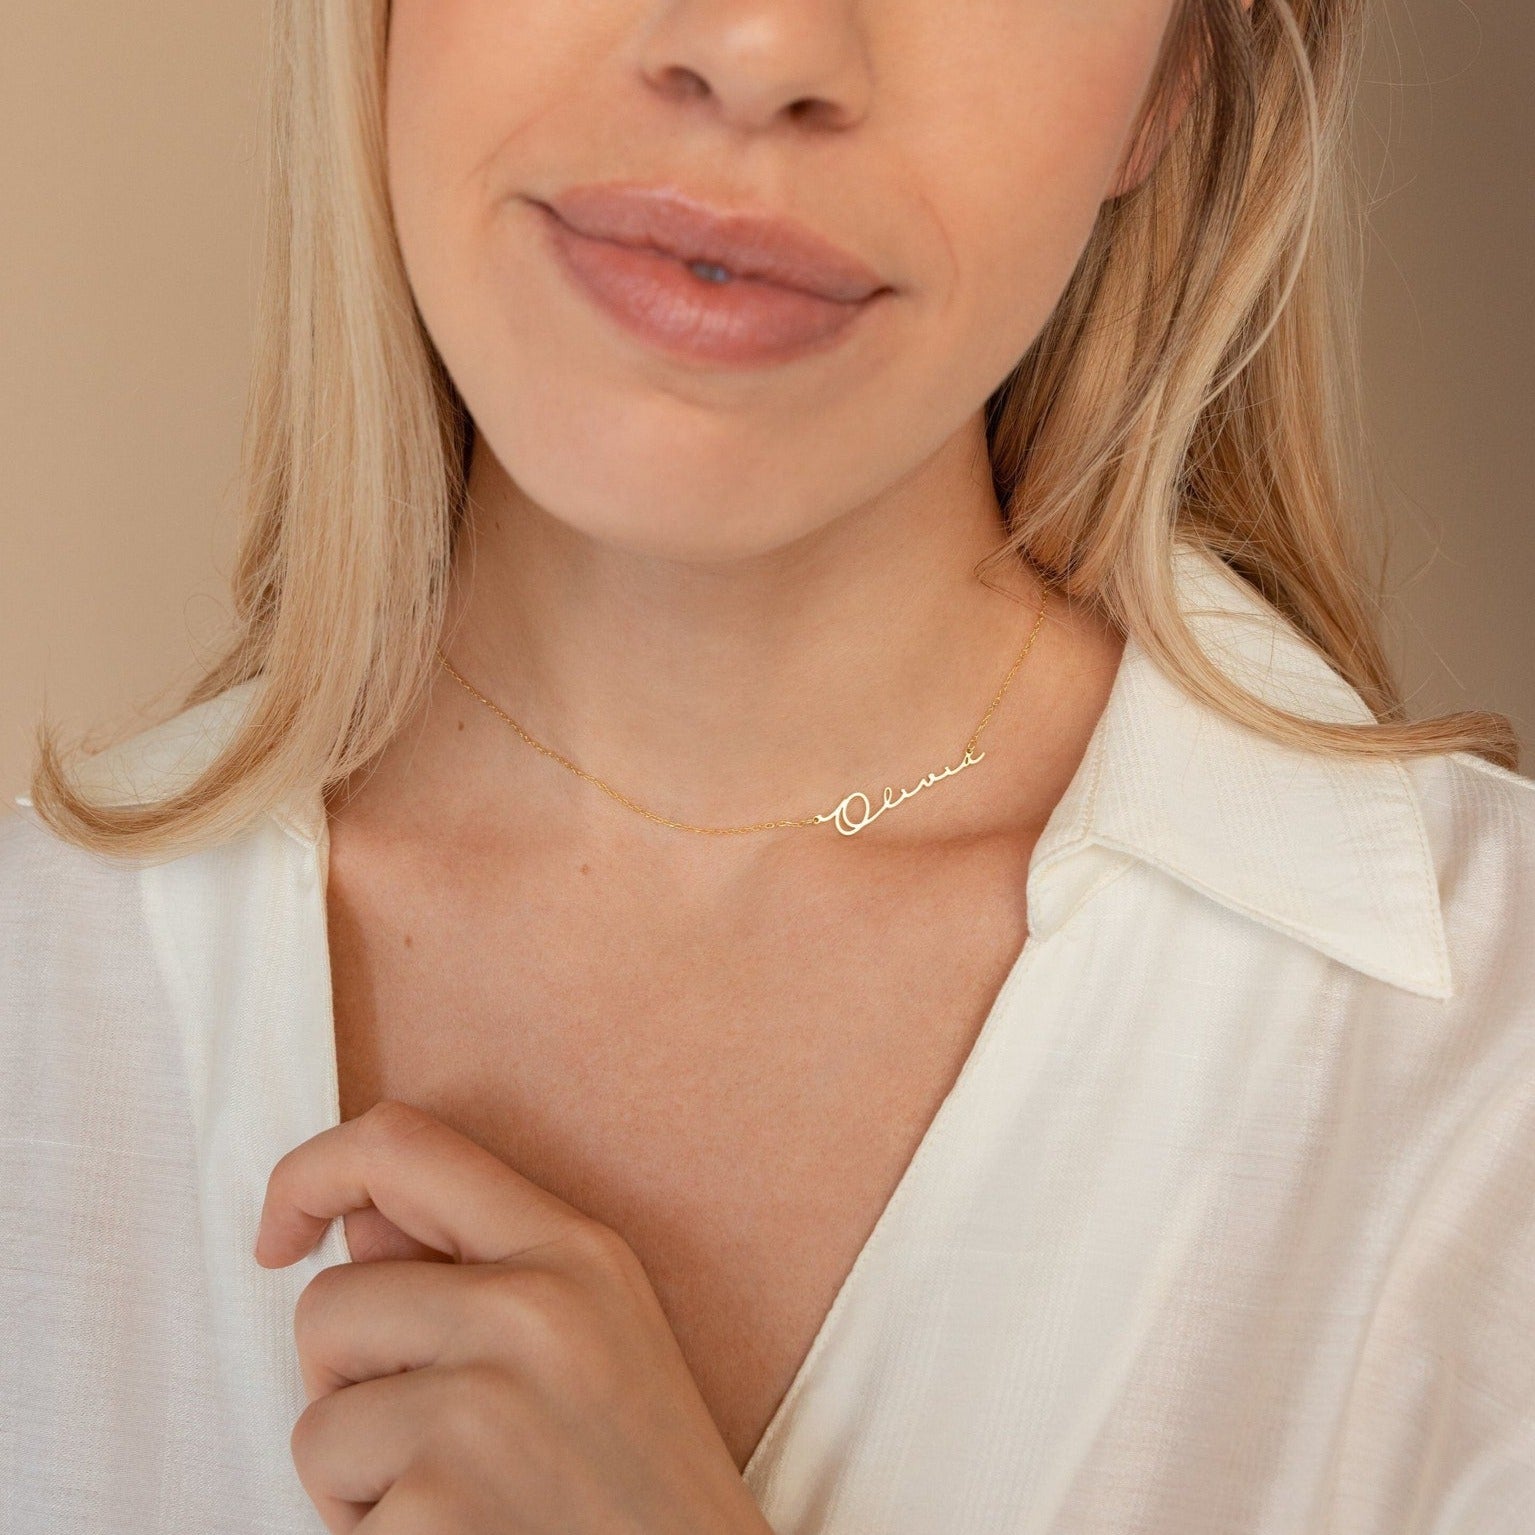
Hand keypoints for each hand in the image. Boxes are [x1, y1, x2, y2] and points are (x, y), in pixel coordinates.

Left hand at [253, 1098, 773, 1534]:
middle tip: (440, 1448)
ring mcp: (485, 1410)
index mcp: (573, 1250)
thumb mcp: (595, 1334)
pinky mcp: (441, 1507)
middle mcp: (532, 1310)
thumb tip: (355, 1223)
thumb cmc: (635, 1484)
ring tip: (463, 1507)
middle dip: (348, 1387)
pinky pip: (337, 1525)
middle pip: (330, 1307)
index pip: (401, 1145)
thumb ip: (481, 1265)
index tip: (279, 1240)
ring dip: (359, 1487)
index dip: (310, 1174)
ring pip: (317, 1425)